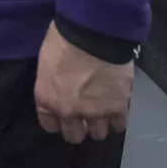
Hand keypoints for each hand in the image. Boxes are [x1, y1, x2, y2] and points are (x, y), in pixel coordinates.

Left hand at [34, 23, 132, 144]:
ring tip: (104, 113)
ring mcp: (94, 112)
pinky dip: (119, 119)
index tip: (63, 116)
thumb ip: (52, 80)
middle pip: (74, 135)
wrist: (93, 32)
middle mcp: (68, 111)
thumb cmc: (64, 38)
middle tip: (85, 115)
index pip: (49, 125)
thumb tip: (59, 82)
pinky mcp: (117, 106)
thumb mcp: (47, 61)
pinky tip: (118, 110)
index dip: (58, 121)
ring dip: (100, 124)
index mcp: (47, 99)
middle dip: (79, 128)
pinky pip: (120, 124)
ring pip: (98, 133)